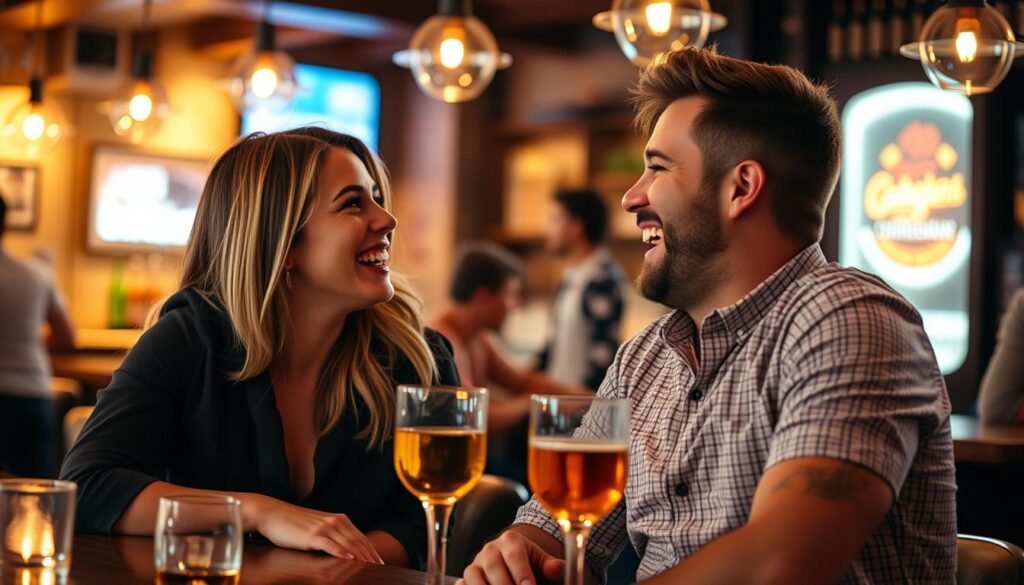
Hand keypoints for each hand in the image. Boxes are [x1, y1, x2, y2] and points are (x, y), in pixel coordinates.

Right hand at [250, 496, 382, 563]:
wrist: (272, 514)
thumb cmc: (293, 523)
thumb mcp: (318, 527)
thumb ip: (332, 535)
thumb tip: (345, 549)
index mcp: (338, 519)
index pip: (360, 537)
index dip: (372, 550)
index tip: (381, 562)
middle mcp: (334, 522)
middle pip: (358, 541)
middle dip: (371, 555)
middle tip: (382, 568)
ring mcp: (324, 528)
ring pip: (348, 544)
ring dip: (361, 556)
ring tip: (372, 566)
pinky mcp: (312, 536)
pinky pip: (330, 545)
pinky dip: (341, 552)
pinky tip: (350, 559)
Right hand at [457, 530, 564, 584]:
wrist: (512, 561)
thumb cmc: (531, 564)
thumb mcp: (543, 561)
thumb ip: (554, 567)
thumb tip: (555, 569)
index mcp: (511, 540)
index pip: (515, 556)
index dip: (522, 574)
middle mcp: (490, 549)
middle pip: (493, 567)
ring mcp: (475, 564)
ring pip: (474, 577)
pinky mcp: (466, 578)